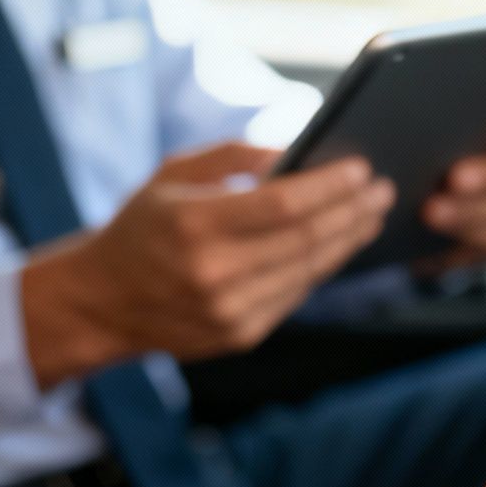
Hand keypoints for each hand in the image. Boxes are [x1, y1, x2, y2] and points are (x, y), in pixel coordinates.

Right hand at [20, 142, 394, 387]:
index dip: (330, 187)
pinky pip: (297, 295)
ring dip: (348, 240)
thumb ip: (234, 156)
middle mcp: (214, 272)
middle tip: (382, 190)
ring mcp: (230, 311)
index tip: (362, 169)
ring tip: (372, 214)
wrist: (102, 302)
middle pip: (307, 240)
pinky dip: (323, 266)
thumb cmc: (143, 225)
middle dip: (352, 212)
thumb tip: (297, 151)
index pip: (284, 205)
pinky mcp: (242, 335)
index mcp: (193, 224)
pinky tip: (341, 244)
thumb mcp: (172, 175)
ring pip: (310, 271)